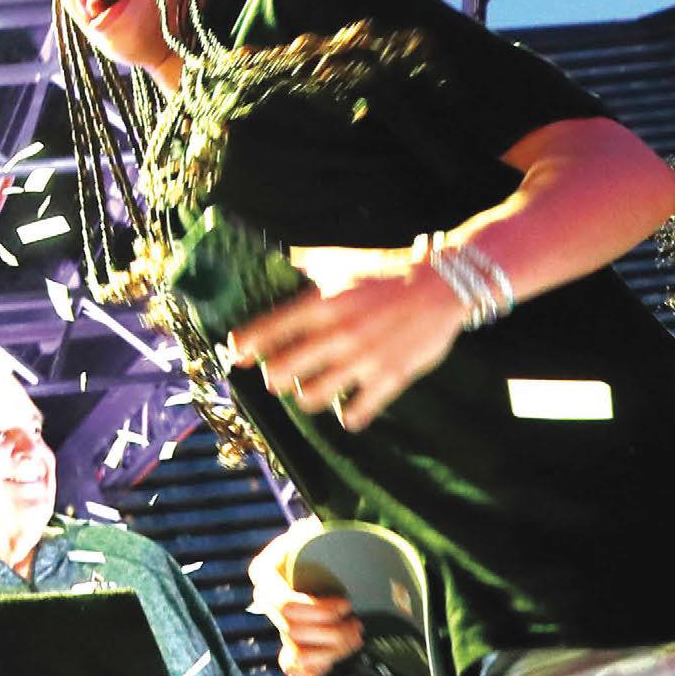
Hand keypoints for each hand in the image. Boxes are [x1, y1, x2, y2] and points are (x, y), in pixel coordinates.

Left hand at [228, 246, 464, 430]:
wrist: (439, 285)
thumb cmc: (385, 270)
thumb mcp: (339, 260)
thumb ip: (304, 265)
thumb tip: (273, 262)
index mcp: (322, 302)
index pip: (270, 329)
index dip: (246, 345)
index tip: (236, 354)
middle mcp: (337, 334)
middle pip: (282, 370)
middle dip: (273, 376)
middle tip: (276, 375)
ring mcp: (362, 360)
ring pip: (311, 396)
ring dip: (303, 396)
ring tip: (306, 391)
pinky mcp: (389, 378)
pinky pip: (357, 411)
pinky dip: (347, 415)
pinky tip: (346, 409)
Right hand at [247, 527, 361, 675]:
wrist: (329, 571)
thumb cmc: (321, 549)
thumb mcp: (314, 536)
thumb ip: (308, 534)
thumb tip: (306, 528)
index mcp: (264, 574)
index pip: (285, 604)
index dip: (319, 610)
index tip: (346, 603)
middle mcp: (265, 602)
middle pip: (293, 630)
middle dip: (331, 631)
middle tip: (357, 624)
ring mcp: (277, 628)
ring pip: (299, 653)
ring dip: (333, 649)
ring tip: (356, 636)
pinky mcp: (289, 651)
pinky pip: (298, 669)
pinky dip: (321, 666)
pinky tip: (339, 653)